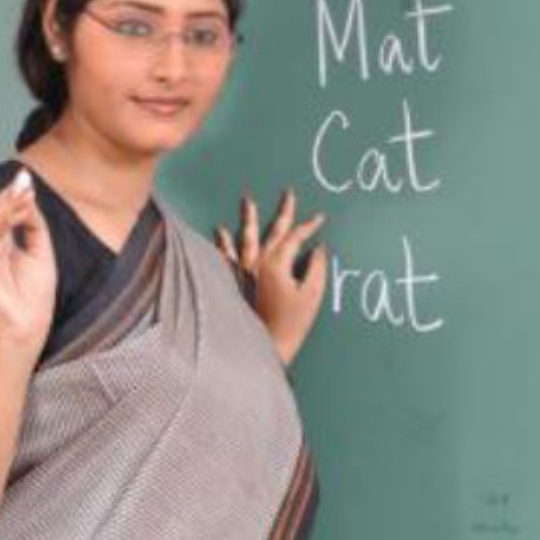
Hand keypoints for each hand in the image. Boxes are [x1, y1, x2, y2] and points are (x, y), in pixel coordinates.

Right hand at [0, 169, 56, 355]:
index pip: (5, 213)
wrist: (31, 323)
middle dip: (9, 196)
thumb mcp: (40, 249)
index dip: (14, 196)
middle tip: (22, 180)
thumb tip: (28, 198)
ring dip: (2, 209)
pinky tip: (5, 218)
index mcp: (4, 243)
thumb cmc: (36, 292)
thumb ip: (33, 224)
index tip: (26, 178)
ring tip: (21, 197)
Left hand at [215, 189, 328, 365]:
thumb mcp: (312, 295)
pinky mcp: (235, 282)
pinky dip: (223, 243)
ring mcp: (245, 272)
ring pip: (247, 238)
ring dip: (249, 218)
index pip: (296, 237)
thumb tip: (319, 249)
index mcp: (279, 263)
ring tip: (247, 201)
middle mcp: (259, 262)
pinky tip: (219, 231)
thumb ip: (317, 268)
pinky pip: (226, 257)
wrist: (266, 345)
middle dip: (283, 212)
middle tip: (288, 193)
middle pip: (274, 231)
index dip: (310, 226)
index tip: (320, 217)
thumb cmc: (292, 323)